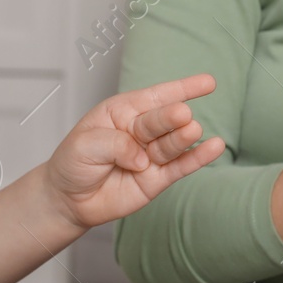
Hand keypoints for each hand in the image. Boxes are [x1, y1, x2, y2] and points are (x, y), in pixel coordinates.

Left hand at [44, 74, 226, 229]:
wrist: (68, 199)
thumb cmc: (73, 163)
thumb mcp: (84, 145)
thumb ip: (115, 144)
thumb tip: (143, 158)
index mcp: (122, 111)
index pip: (155, 97)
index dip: (182, 88)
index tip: (208, 82)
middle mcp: (140, 130)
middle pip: (162, 120)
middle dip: (172, 117)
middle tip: (182, 116)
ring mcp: (151, 154)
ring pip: (172, 143)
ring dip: (183, 137)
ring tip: (192, 131)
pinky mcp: (157, 179)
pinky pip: (180, 166)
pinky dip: (198, 158)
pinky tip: (214, 148)